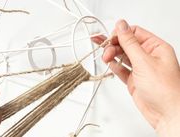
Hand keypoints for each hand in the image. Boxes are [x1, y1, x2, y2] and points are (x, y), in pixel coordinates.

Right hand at [92, 20, 179, 136]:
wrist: (166, 114)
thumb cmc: (164, 89)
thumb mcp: (144, 61)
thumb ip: (130, 43)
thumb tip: (121, 25)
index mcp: (156, 47)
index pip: (135, 33)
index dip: (121, 34)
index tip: (109, 38)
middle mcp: (148, 57)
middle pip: (127, 45)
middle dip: (114, 46)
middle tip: (105, 50)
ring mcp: (141, 68)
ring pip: (123, 56)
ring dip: (112, 55)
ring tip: (105, 57)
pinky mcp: (134, 79)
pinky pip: (122, 69)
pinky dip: (115, 66)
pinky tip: (110, 64)